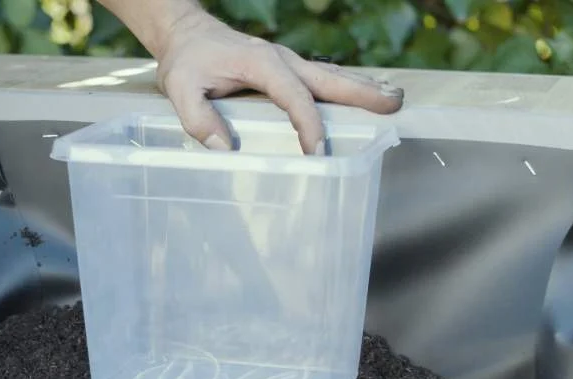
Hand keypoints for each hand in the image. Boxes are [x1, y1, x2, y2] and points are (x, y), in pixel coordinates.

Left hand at [155, 9, 403, 154]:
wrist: (186, 34)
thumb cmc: (185, 62)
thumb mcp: (179, 88)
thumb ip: (198, 119)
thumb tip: (224, 149)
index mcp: (261, 64)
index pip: (293, 96)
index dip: (307, 123)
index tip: (316, 151)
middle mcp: (281, 59)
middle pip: (328, 78)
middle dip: (361, 93)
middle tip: (393, 105)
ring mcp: (287, 62)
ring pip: (331, 75)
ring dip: (362, 88)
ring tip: (394, 99)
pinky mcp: (286, 68)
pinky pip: (321, 78)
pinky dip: (345, 86)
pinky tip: (363, 95)